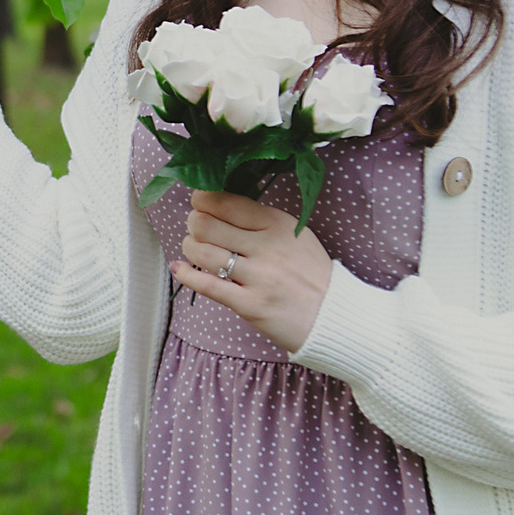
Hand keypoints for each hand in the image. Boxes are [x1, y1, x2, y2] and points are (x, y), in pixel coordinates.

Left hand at [172, 188, 333, 353]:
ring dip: (189, 247)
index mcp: (277, 224)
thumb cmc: (310, 273)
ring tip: (194, 248)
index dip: (202, 199)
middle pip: (206, 224)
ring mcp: (257, 277)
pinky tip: (180, 268)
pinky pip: (206, 285)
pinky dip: (186, 274)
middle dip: (193, 223)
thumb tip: (218, 204)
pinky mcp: (250, 305)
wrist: (333, 315)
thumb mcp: (294, 234)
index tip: (200, 203)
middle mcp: (266, 247)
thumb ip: (260, 219)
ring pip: (202, 252)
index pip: (226, 201)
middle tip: (197, 228)